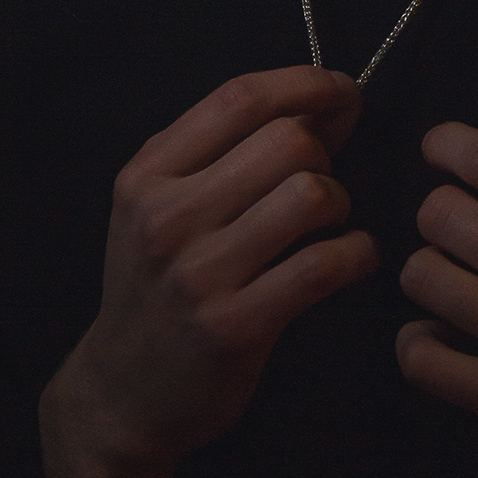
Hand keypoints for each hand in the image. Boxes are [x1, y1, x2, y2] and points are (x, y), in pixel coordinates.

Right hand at [41, 67, 377, 477]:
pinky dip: (357, 254)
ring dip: (340, 206)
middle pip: (287, 141)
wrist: (120, 393)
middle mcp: (168, 215)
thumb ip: (222, 153)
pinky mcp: (235, 325)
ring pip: (311, 196)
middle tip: (318, 188)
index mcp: (147, 175)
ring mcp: (200, 272)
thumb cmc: (153, 289)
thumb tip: (321, 106)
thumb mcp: (157, 208)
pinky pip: (324, 264)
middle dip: (323, 156)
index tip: (342, 93)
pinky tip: (351, 260)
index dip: (306, 84)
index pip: (240, 98)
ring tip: (328, 228)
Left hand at [396, 126, 477, 477]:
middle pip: (441, 215)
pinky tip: (444, 335)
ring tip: (459, 282)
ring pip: (423, 277)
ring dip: (434, 272)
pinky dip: (419, 342)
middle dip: (445, 211)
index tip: (441, 151)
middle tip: (463, 228)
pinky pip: (420, 357)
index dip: (447, 144)